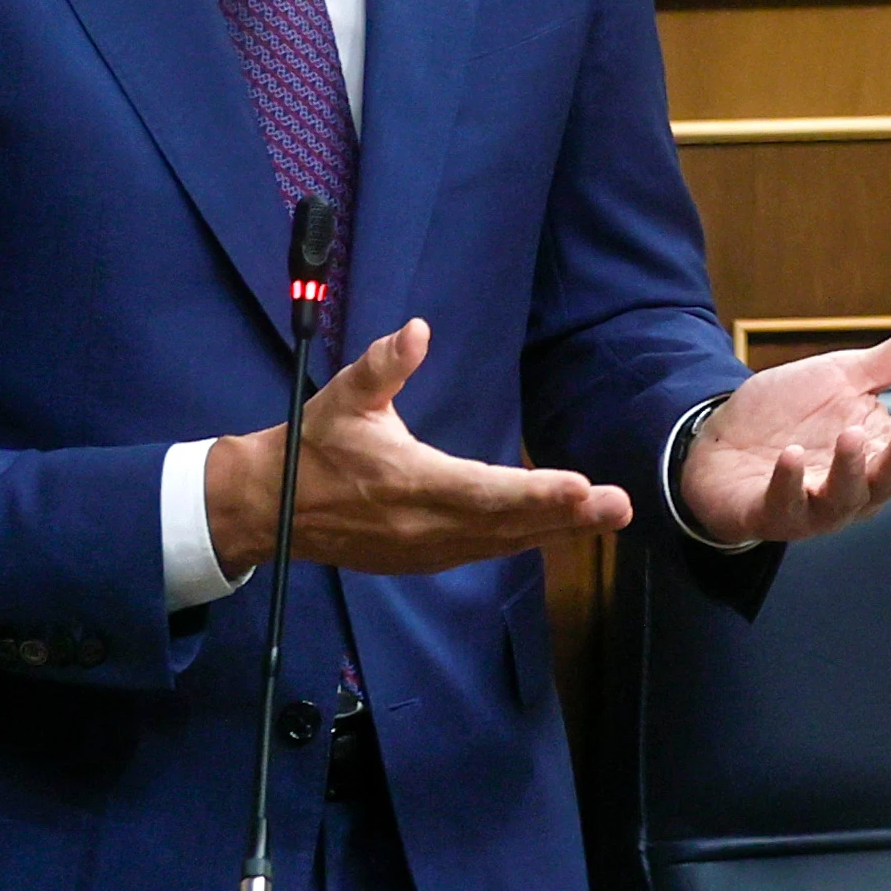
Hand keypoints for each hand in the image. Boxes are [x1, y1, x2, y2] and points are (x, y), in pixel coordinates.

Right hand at [205, 318, 632, 576]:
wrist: (269, 510)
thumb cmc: (312, 446)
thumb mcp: (343, 398)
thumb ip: (383, 366)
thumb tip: (417, 330)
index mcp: (411, 484)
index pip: (485, 491)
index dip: (536, 493)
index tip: (582, 487)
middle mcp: (426, 525)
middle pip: (509, 525)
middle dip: (569, 517)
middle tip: (621, 505)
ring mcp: (427, 549)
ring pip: (504, 543)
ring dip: (558, 532)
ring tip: (607, 517)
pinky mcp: (425, 559)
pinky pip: (487, 551)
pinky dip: (526, 540)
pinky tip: (561, 530)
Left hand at [679, 313, 890, 545]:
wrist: (721, 439)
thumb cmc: (792, 414)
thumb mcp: (846, 376)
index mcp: (879, 450)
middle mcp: (856, 486)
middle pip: (888, 481)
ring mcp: (813, 506)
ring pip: (843, 500)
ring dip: (850, 471)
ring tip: (851, 436)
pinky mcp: (770, 513)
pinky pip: (784, 505)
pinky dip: (790, 483)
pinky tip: (792, 456)